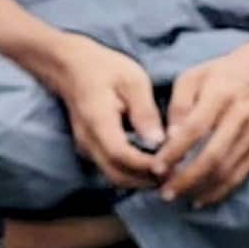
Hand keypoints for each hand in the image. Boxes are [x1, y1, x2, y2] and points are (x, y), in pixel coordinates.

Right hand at [49, 40, 166, 193]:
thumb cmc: (105, 68)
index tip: (171, 166)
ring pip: (114, 176)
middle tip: (177, 174)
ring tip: (169, 173)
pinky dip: (132, 174)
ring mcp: (86, 148)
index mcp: (98, 122)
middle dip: (146, 180)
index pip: (121, 155)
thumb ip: (145, 111)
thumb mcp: (132, 80)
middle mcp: (88, 141)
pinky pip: (111, 169)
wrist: (71, 67)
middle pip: (117, 174)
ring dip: (140, 180)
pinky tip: (153, 166)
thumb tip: (159, 141)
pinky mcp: (90, 149)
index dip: (145, 166)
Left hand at [155, 41, 248, 208]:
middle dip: (186, 179)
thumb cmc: (220, 74)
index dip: (175, 151)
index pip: (195, 129)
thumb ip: (179, 106)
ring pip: (227, 170)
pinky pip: (240, 176)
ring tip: (177, 196)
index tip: (156, 168)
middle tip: (164, 192)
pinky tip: (200, 199)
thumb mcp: (192, 77)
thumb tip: (169, 138)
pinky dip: (220, 192)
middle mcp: (240, 116)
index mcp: (220, 95)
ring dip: (200, 188)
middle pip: (213, 155)